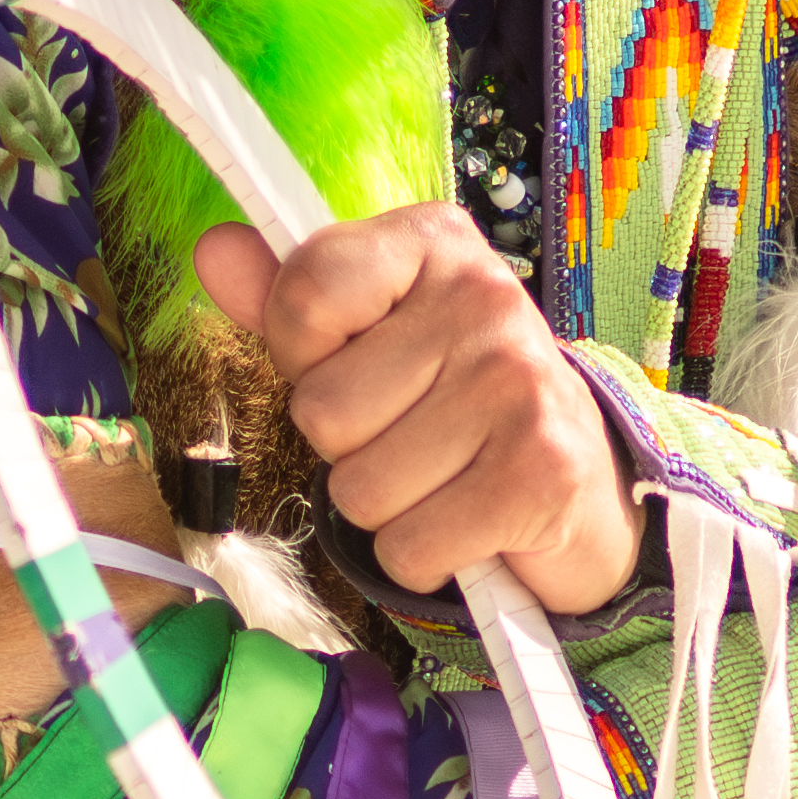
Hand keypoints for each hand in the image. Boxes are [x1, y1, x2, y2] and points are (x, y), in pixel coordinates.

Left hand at [188, 213, 641, 618]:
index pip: (305, 294)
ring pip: (358, 489)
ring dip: (385, 509)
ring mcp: (519, 383)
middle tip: (411, 435)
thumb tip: (215, 249)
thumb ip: (293, 300)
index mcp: (434, 243)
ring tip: (440, 478)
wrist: (582, 482)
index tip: (351, 364)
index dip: (303, 355)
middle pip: (321, 410)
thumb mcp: (374, 336)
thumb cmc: (455, 401)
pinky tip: (466, 520)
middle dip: (347, 447)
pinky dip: (423, 554)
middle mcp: (484, 297)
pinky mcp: (540, 472)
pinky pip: (406, 547)